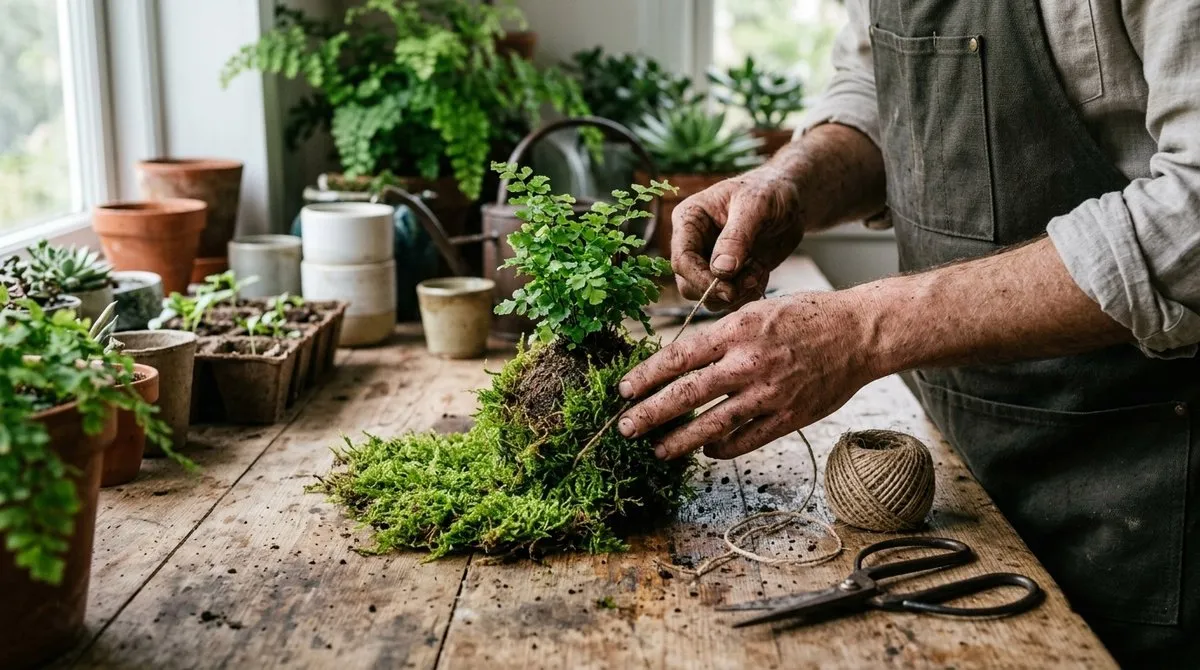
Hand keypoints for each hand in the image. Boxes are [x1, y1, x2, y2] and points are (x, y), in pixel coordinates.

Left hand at [616, 290, 879, 459]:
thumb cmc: (806, 316)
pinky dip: (721, 448)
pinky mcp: (788, 418)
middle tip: (625, 428)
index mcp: (736, 332)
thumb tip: (683, 361)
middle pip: (687, 395)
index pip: (678, 357)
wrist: (858, 333)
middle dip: (650, 414)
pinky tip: (706, 450)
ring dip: (679, 441)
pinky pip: (746, 440)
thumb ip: (721, 337)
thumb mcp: (756, 310)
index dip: (647, 377)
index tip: (624, 390)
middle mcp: (748, 364)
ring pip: (712, 425)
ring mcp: (769, 395)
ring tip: (657, 450)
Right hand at [672, 164, 804, 310]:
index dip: (701, 279)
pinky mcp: (727, 275)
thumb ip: (736, 238)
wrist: (789, 198)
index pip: (682, 260)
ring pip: (708, 297)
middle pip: (689, 284)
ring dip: (736, 294)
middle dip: (719, 291)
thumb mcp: (756, 206)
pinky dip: (746, 294)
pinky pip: (728, 299)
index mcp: (689, 220)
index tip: (730, 290)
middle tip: (750, 281)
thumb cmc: (769, 190)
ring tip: (758, 272)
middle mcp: (693, 243)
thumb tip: (720, 271)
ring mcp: (709, 261)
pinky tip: (760, 273)